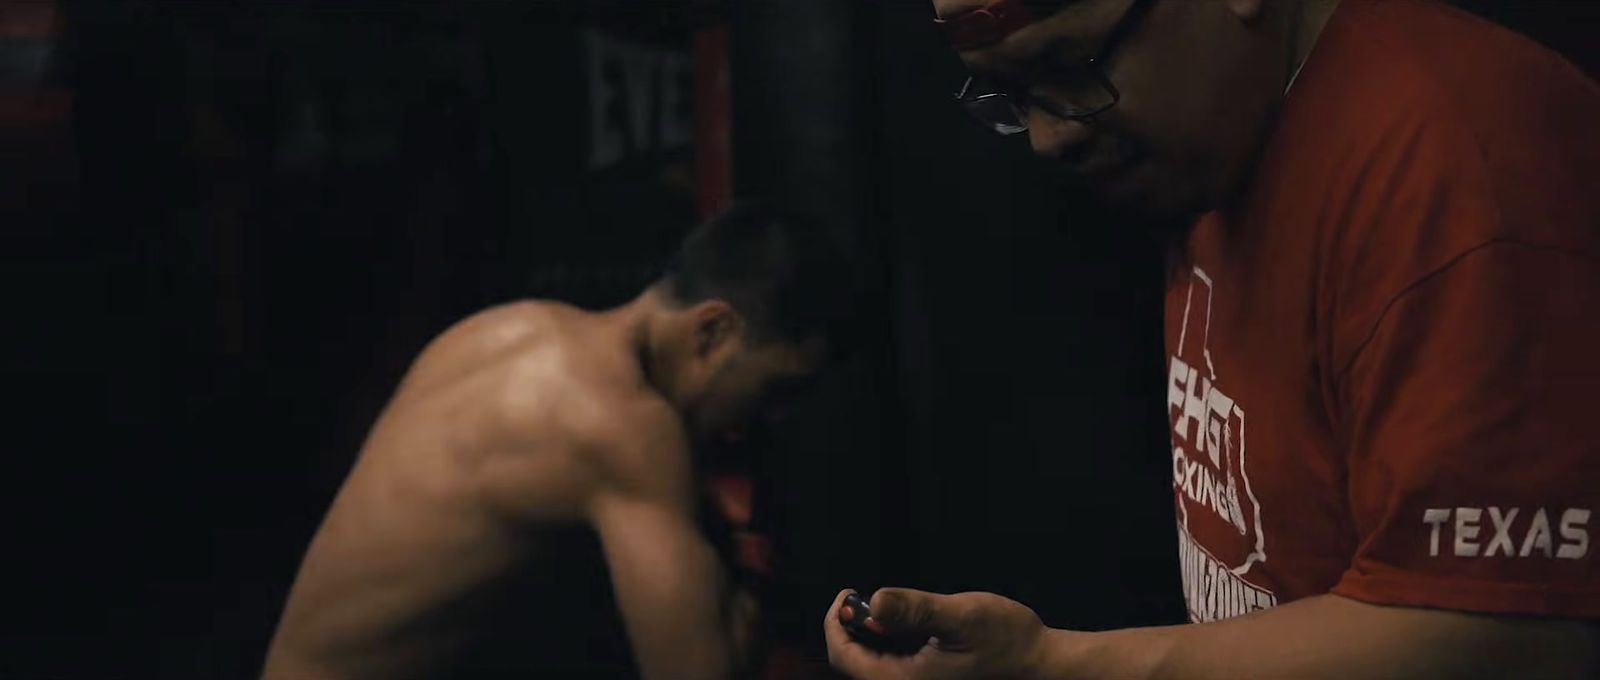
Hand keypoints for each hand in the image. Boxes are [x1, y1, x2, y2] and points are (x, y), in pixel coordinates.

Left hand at [823, 587, 1048, 679]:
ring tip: (879, 606)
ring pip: (870, 662)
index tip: (847, 594)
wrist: (1036, 659)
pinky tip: (899, 622)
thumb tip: (874, 602)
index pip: (845, 657)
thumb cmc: (1004, 639)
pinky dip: (885, 640)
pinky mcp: (924, 677)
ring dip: (867, 633)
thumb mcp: (959, 616)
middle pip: (853, 661)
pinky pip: (889, 662)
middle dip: (851, 626)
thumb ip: (915, 609)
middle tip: (859, 596)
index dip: (836, 623)